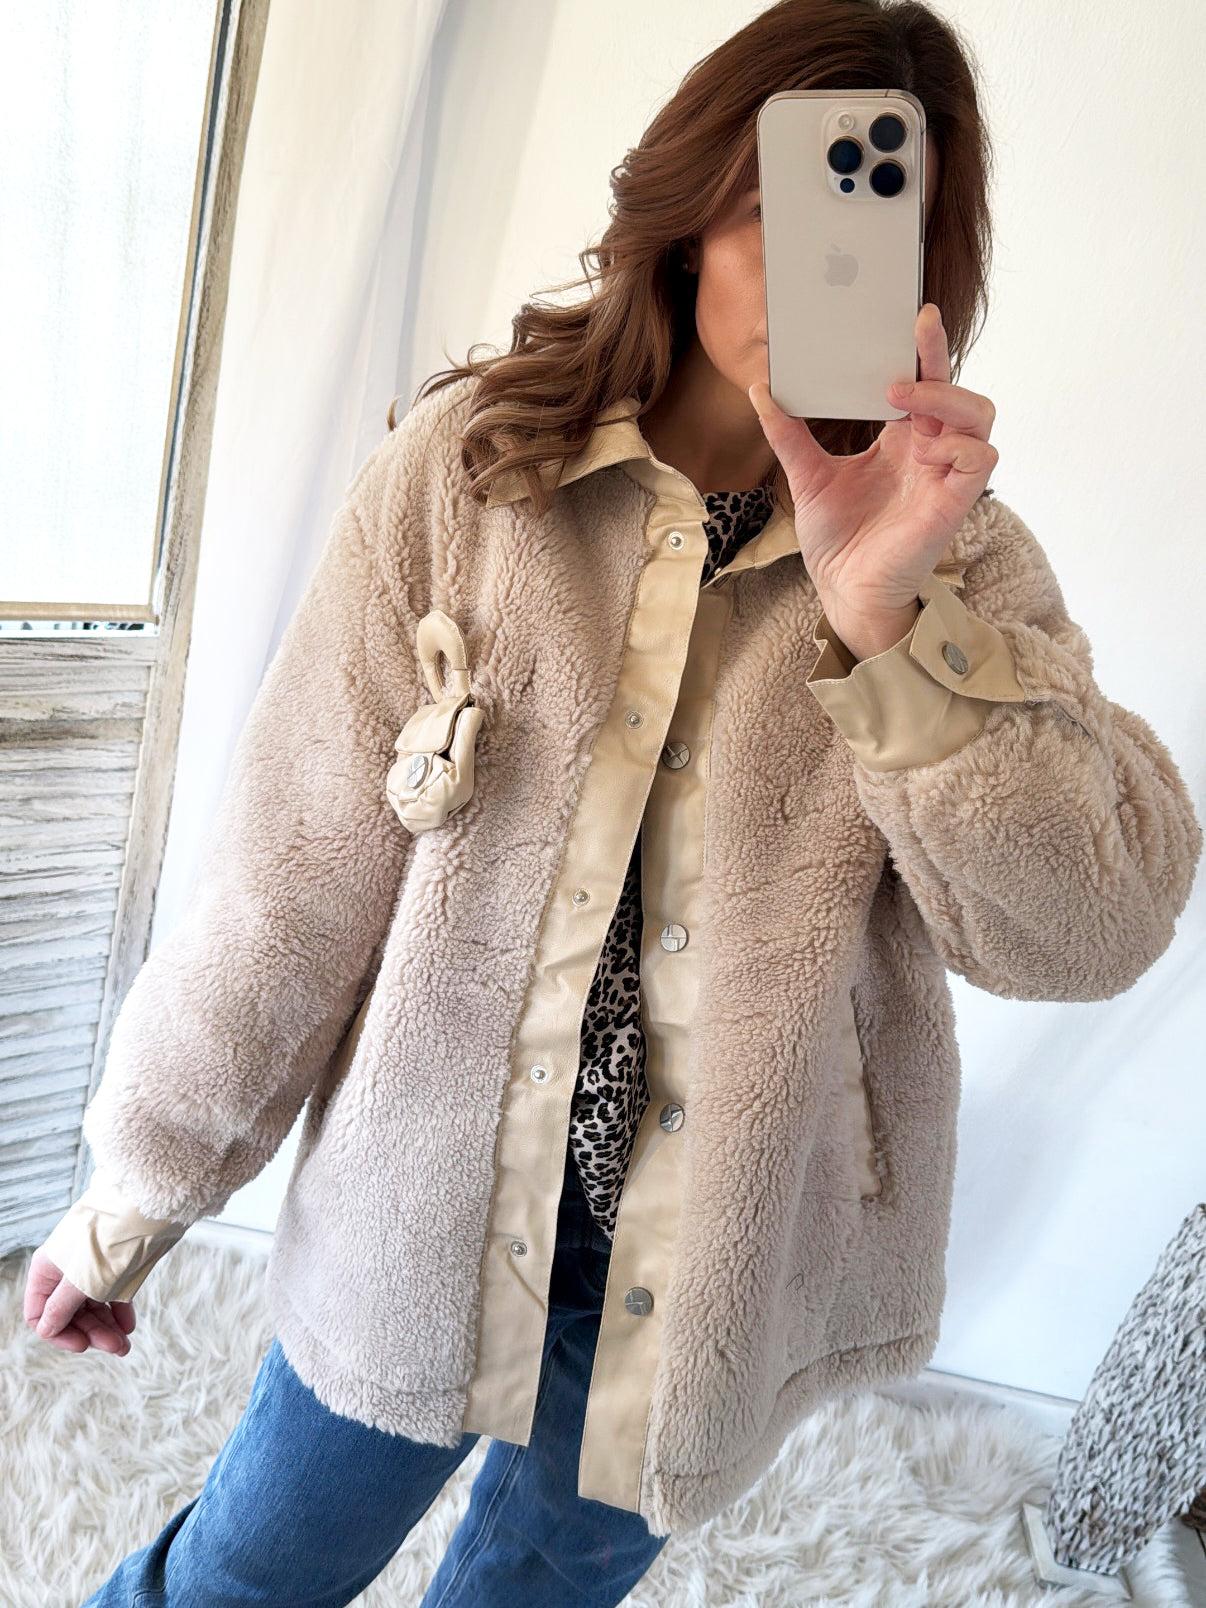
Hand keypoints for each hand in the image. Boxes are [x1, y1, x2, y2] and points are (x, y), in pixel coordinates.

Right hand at [24, 1248, 135, 1355]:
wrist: (145, 1208)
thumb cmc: (109, 1241)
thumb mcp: (80, 1281)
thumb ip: (61, 1307)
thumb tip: (45, 1329)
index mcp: (47, 1271)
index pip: (40, 1313)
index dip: (58, 1333)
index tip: (82, 1345)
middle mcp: (66, 1271)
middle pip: (70, 1314)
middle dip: (91, 1333)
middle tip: (117, 1348)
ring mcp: (91, 1269)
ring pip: (92, 1307)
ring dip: (107, 1328)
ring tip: (125, 1345)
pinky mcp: (114, 1266)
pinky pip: (111, 1296)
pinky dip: (118, 1312)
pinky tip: (128, 1326)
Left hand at [749, 303, 997, 658]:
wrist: (843, 590)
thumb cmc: (838, 540)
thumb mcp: (806, 477)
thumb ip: (789, 434)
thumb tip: (760, 388)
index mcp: (902, 441)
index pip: (922, 383)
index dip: (923, 350)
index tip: (913, 314)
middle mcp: (929, 452)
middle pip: (956, 389)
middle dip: (939, 357)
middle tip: (915, 330)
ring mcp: (944, 476)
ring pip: (980, 416)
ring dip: (947, 397)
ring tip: (904, 398)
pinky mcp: (952, 503)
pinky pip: (980, 459)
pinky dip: (961, 445)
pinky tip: (930, 446)